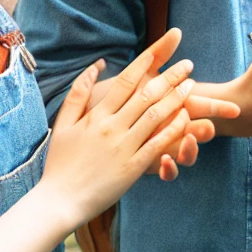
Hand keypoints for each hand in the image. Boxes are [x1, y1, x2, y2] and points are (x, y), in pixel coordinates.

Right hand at [40, 29, 221, 226]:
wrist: (59, 200)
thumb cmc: (60, 162)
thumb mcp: (63, 124)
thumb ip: (79, 93)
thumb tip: (96, 65)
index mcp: (96, 115)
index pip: (125, 82)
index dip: (144, 64)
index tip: (159, 51)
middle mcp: (112, 127)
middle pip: (146, 95)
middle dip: (169, 77)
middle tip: (188, 64)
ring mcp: (124, 147)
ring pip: (156, 116)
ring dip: (176, 98)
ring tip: (191, 85)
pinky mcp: (133, 167)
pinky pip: (157, 144)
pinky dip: (173, 129)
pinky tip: (186, 118)